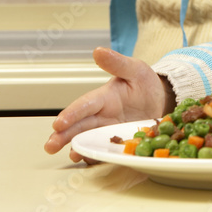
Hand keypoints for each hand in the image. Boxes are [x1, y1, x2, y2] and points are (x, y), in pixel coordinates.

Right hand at [44, 47, 172, 162]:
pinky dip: (96, 156)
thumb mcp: (135, 69)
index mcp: (104, 97)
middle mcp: (102, 115)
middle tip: (50, 145)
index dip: (72, 114)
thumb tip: (98, 50)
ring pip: (88, 139)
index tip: (58, 123)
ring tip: (71, 155)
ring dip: (77, 147)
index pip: (86, 105)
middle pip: (80, 125)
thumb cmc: (144, 83)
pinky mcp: (116, 142)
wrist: (162, 100)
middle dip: (63, 135)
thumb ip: (117, 63)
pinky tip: (90, 160)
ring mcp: (108, 130)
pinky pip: (104, 150)